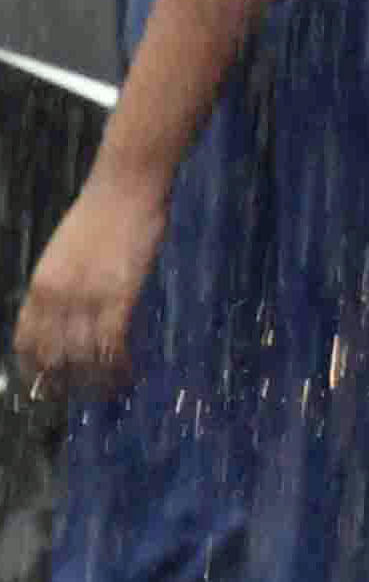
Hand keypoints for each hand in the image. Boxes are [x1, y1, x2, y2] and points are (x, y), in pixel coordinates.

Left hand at [16, 165, 172, 397]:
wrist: (125, 187)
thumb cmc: (100, 213)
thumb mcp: (65, 253)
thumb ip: (62, 285)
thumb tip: (66, 314)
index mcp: (39, 286)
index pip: (26, 341)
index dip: (35, 368)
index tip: (48, 383)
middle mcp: (56, 298)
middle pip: (53, 356)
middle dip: (67, 382)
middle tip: (85, 395)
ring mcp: (87, 298)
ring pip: (83, 357)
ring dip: (96, 380)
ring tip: (111, 389)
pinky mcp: (119, 296)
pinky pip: (113, 345)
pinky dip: (120, 366)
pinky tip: (129, 372)